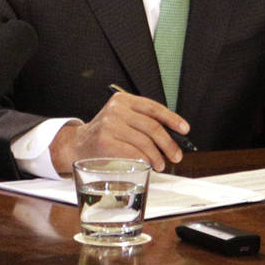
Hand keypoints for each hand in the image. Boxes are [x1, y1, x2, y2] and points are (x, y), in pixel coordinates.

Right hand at [47, 92, 188, 174]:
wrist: (79, 143)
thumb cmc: (107, 132)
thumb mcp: (123, 118)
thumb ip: (143, 121)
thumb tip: (173, 136)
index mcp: (123, 100)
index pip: (154, 107)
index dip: (172, 119)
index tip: (185, 129)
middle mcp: (116, 110)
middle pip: (152, 127)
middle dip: (168, 144)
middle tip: (176, 155)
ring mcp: (109, 125)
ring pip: (144, 142)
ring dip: (157, 156)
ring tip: (161, 164)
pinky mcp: (105, 142)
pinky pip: (133, 153)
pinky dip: (144, 160)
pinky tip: (148, 164)